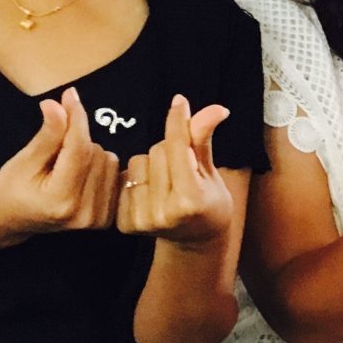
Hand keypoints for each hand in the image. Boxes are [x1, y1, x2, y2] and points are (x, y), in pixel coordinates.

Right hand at [0, 85, 118, 239]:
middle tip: (52, 153)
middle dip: (75, 141)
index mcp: (60, 200)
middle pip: (95, 152)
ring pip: (108, 160)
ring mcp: (97, 218)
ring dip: (87, 154)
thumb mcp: (22, 161)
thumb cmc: (9, 191)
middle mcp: (84, 212)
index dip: (76, 117)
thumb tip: (59, 105)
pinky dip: (98, 167)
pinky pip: (114, 174)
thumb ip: (47, 135)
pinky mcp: (106, 218)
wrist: (8, 223)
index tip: (70, 95)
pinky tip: (79, 175)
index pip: (79, 148)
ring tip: (62, 167)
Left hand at [117, 95, 232, 247]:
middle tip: (182, 165)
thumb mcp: (212, 173)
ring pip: (138, 162)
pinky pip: (125, 178)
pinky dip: (138, 179)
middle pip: (158, 151)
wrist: (195, 241)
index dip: (179, 122)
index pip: (179, 149)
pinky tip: (151, 192)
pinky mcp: (126, 223)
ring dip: (152, 164)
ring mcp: (143, 220)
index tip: (180, 101)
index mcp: (192, 200)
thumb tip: (218, 108)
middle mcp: (165, 212)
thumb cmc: (209, 202)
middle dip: (170, 149)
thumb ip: (204, 140)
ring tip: (166, 181)